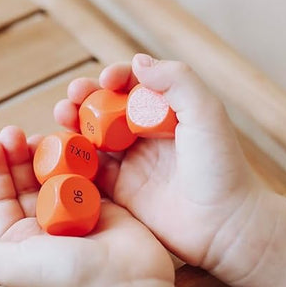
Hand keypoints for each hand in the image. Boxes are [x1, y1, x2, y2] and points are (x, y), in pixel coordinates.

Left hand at [0, 126, 175, 286]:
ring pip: (55, 176)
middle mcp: (45, 228)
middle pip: (26, 183)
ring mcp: (75, 215)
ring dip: (46, 154)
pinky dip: (77, 158)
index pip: (0, 199)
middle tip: (14, 132)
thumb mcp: (10, 266)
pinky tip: (70, 141)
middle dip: (17, 156)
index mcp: (20, 241)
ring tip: (40, 135)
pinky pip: (86, 175)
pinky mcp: (103, 205)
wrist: (123, 286)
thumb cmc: (65, 278)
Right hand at [54, 54, 268, 277]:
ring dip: (73, 124)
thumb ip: (178, 81)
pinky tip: (59, 151)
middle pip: (106, 108)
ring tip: (62, 115)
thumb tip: (138, 60)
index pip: (134, 84)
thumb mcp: (206, 114)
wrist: (226, 226)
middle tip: (71, 97)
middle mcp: (147, 135)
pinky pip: (89, 172)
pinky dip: (72, 160)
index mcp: (168, 112)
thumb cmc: (222, 168)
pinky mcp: (121, 192)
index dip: (115, 77)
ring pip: (92, 137)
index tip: (106, 80)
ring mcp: (132, 163)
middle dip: (85, 98)